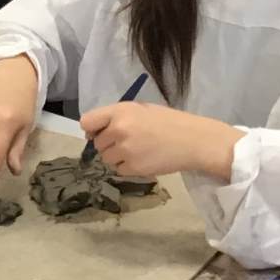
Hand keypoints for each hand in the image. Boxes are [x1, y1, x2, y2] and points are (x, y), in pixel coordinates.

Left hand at [79, 102, 243, 181]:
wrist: (192, 140)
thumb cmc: (167, 121)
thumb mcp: (140, 109)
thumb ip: (116, 117)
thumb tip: (92, 133)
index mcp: (120, 111)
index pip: (87, 122)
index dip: (92, 129)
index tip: (99, 132)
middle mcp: (118, 130)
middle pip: (97, 143)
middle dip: (109, 144)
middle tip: (129, 141)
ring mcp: (125, 150)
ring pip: (106, 159)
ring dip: (117, 157)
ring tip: (138, 150)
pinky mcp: (133, 168)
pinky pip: (119, 170)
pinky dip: (127, 167)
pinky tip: (143, 159)